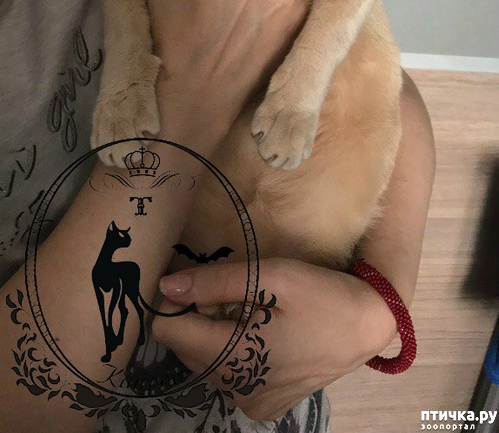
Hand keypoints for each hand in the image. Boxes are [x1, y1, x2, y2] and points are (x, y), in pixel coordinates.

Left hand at [154, 258, 395, 421]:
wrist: (368, 324)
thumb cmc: (320, 295)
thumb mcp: (270, 276)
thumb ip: (214, 282)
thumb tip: (164, 287)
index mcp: (232, 359)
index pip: (169, 332)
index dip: (176, 302)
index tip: (199, 280)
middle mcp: (235, 391)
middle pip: (187, 347)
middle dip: (199, 316)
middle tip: (235, 292)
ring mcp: (251, 402)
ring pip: (207, 361)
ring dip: (217, 333)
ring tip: (252, 310)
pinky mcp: (266, 405)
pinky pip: (230, 375)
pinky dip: (236, 352)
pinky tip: (262, 334)